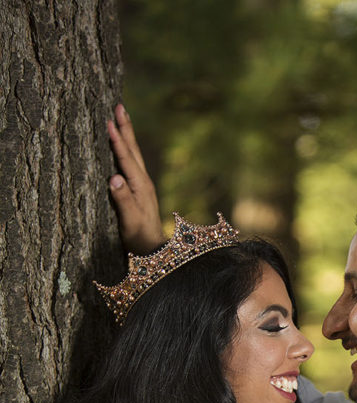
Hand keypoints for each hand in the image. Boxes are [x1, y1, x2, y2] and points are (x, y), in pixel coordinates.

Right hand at [106, 103, 165, 253]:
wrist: (154, 250)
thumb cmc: (139, 238)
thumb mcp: (129, 221)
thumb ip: (123, 199)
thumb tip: (114, 177)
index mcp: (140, 186)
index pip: (126, 158)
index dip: (117, 140)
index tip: (109, 121)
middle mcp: (143, 181)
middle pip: (133, 149)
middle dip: (125, 128)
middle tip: (119, 106)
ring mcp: (143, 184)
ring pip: (134, 153)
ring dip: (127, 134)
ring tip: (121, 117)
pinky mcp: (140, 189)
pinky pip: (132, 162)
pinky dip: (127, 148)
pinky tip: (124, 144)